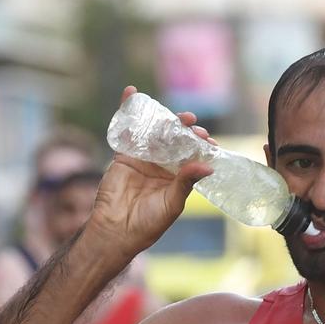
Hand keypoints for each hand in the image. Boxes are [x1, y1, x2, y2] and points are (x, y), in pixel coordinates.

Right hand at [83, 88, 214, 259]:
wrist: (116, 230)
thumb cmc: (147, 224)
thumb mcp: (172, 203)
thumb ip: (186, 183)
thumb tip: (207, 167)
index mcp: (176, 178)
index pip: (191, 155)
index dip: (200, 146)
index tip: (208, 141)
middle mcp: (161, 166)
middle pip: (174, 139)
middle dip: (184, 129)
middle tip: (191, 122)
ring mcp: (142, 158)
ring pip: (154, 132)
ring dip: (163, 118)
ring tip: (177, 115)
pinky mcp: (123, 155)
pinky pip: (126, 130)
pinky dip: (127, 110)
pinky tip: (131, 93)